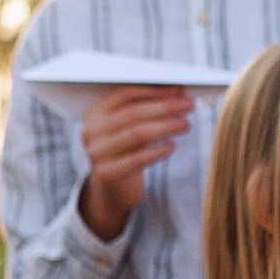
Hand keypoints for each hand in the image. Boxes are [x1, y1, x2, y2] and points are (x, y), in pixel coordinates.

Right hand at [77, 86, 192, 241]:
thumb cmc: (126, 150)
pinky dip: (159, 150)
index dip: (155, 91)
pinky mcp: (108, 173)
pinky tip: (172, 145)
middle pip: (133, 113)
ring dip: (166, 126)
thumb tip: (177, 94)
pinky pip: (139, 158)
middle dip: (165, 107)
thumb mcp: (130, 127)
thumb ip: (146, 109)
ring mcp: (97, 153)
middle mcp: (91, 130)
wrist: (112, 187)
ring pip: (137, 133)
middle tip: (188, 105)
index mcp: (95, 112)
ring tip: (185, 124)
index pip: (126, 94)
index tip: (179, 91)